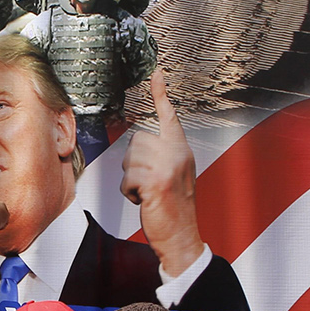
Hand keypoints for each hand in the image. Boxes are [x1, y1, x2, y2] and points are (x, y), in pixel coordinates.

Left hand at [120, 70, 203, 276]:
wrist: (182, 238)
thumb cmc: (174, 210)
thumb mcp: (174, 176)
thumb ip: (162, 157)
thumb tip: (138, 148)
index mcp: (182, 150)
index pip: (170, 116)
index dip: (161, 94)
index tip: (157, 72)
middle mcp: (178, 154)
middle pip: (136, 142)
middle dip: (133, 165)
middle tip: (149, 184)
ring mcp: (168, 167)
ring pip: (128, 161)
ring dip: (130, 181)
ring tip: (149, 194)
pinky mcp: (157, 183)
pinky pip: (127, 179)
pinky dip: (130, 194)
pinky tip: (146, 202)